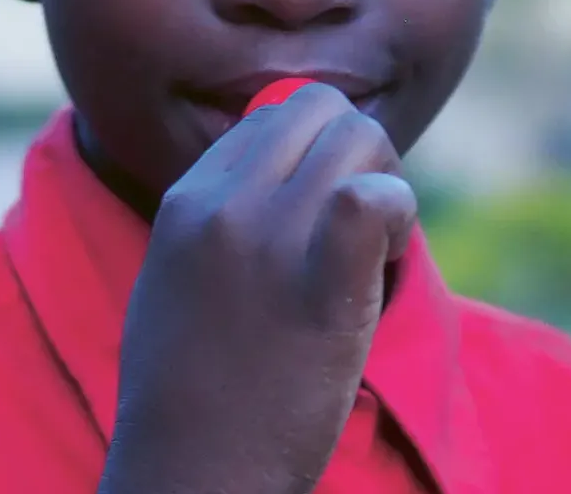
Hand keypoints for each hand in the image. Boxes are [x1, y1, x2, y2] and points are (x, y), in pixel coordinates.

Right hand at [99, 83, 416, 493]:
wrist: (191, 472)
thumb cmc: (187, 390)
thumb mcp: (172, 277)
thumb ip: (213, 217)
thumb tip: (269, 170)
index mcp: (188, 200)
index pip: (273, 114)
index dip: (316, 153)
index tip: (323, 210)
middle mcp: (225, 205)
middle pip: (323, 111)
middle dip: (359, 155)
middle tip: (365, 225)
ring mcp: (270, 242)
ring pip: (361, 140)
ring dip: (385, 185)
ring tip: (370, 255)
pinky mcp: (320, 288)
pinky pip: (375, 199)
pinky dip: (398, 214)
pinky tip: (383, 263)